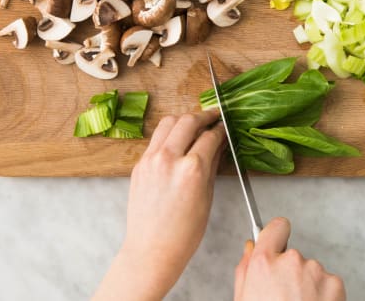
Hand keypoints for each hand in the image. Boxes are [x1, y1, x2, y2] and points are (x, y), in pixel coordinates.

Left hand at [93, 109, 224, 300]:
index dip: (220, 129)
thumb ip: (212, 164)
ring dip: (183, 119)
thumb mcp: (207, 197)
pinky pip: (156, 139)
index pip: (210, 136)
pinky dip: (168, 134)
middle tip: (213, 116)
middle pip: (188, 121)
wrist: (152, 249)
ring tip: (194, 123)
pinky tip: (177, 140)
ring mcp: (151, 160)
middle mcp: (170, 159)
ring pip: (168, 122)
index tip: (224, 126)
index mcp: (192, 169)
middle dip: (204, 115)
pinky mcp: (139, 164)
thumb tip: (218, 145)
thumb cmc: (183, 233)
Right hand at [234, 218, 345, 300]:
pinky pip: (327, 282)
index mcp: (264, 263)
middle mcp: (290, 260)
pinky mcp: (335, 283)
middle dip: (290, 272)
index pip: (276, 227)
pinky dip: (323, 295)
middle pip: (292, 255)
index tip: (277, 242)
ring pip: (310, 270)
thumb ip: (245, 268)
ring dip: (307, 285)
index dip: (276, 235)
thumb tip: (250, 247)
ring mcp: (315, 270)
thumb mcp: (243, 298)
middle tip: (284, 298)